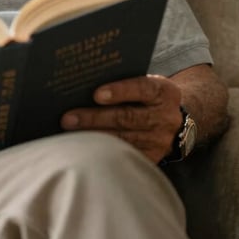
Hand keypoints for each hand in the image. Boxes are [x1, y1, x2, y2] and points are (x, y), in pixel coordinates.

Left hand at [60, 75, 181, 162]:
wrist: (170, 118)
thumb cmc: (145, 96)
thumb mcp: (144, 84)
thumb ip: (122, 82)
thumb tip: (83, 84)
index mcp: (164, 92)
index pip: (142, 88)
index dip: (119, 91)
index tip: (95, 94)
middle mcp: (165, 117)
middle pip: (127, 117)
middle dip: (94, 118)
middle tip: (68, 118)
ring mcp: (160, 140)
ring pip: (123, 140)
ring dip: (94, 136)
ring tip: (70, 133)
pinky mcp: (152, 157)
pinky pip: (125, 156)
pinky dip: (102, 152)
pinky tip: (83, 147)